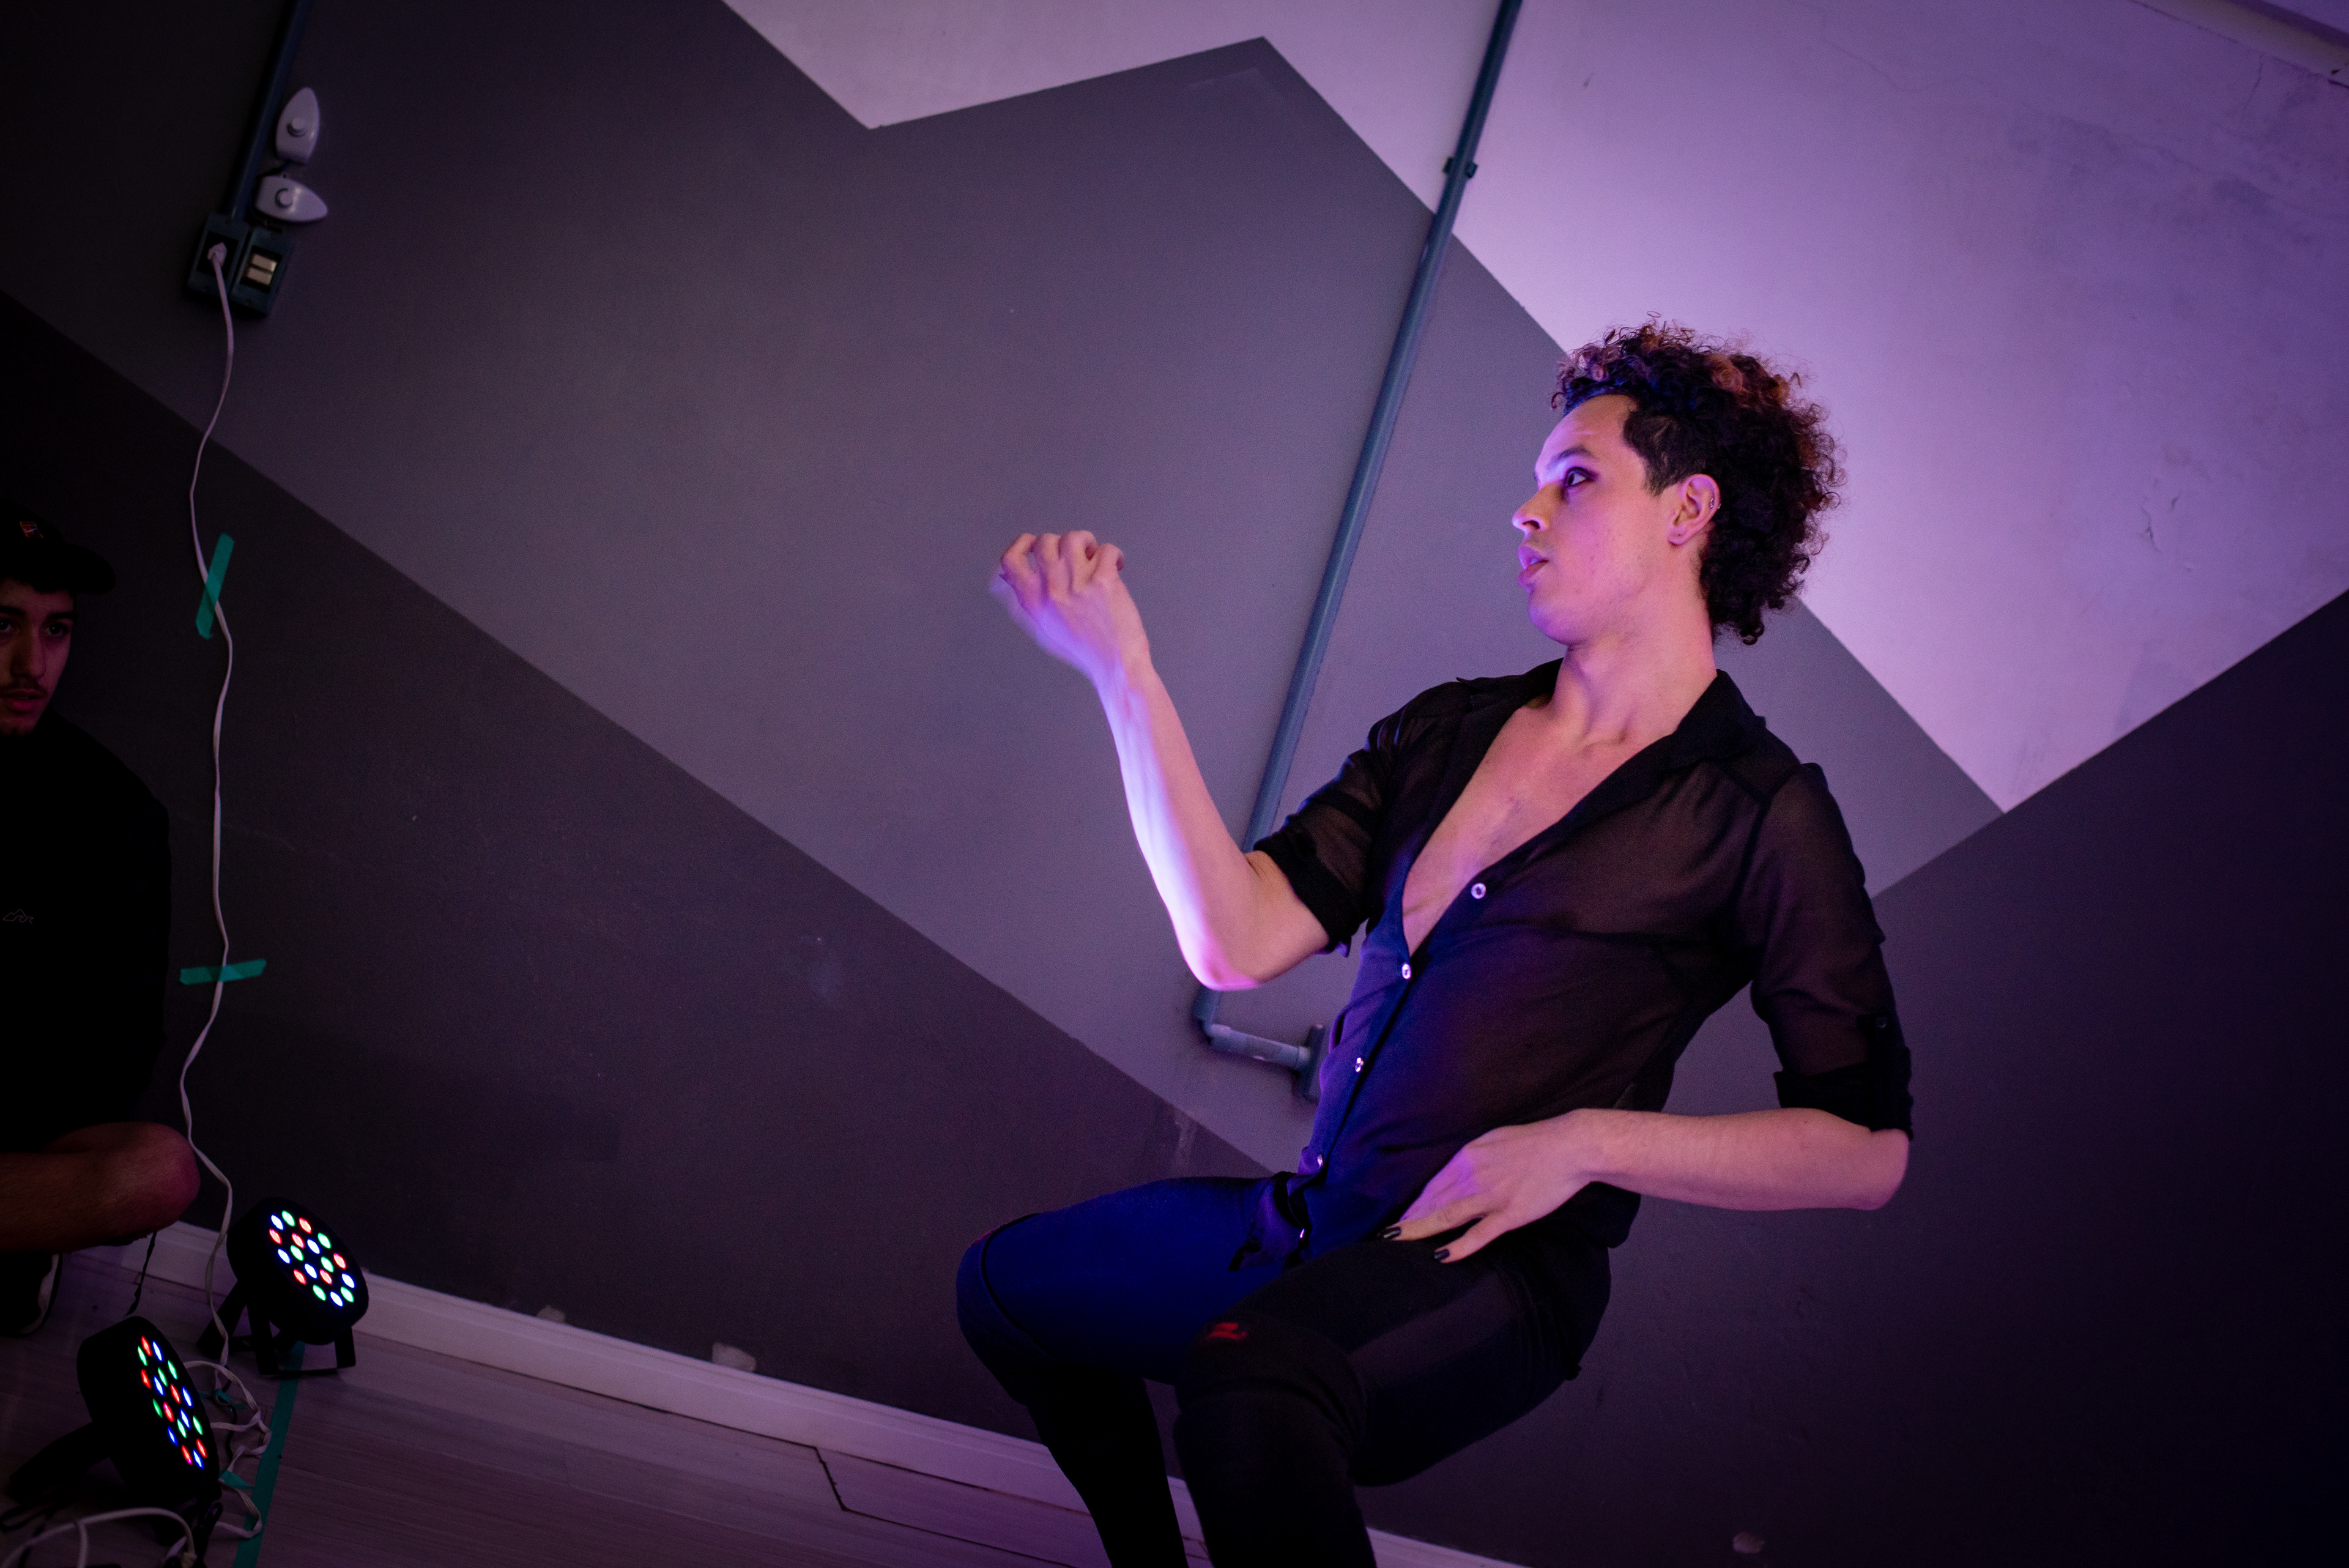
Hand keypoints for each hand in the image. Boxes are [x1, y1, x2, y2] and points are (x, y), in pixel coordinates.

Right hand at [991, 530, 1148, 687]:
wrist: (1115, 665)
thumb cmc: (1082, 649)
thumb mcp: (1041, 627)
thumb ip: (1024, 600)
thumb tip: (1003, 576)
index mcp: (1032, 601)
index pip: (1010, 560)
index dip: (1022, 544)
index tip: (1034, 543)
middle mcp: (1051, 590)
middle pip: (1045, 541)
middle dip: (1061, 542)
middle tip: (1077, 554)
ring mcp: (1077, 583)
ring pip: (1074, 538)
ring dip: (1088, 543)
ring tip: (1096, 557)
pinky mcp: (1103, 581)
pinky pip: (1105, 549)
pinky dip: (1114, 554)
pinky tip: (1116, 566)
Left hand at [1388, 1112, 1595, 1263]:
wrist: (1569, 1146)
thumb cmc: (1534, 1141)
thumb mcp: (1494, 1140)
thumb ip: (1474, 1157)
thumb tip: (1457, 1169)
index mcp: (1468, 1156)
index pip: (1433, 1184)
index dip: (1415, 1203)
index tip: (1401, 1216)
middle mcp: (1472, 1176)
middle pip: (1433, 1202)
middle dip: (1409, 1219)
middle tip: (1388, 1236)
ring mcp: (1490, 1197)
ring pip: (1446, 1217)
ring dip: (1419, 1230)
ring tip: (1398, 1243)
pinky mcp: (1510, 1214)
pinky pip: (1480, 1234)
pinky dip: (1459, 1246)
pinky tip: (1440, 1256)